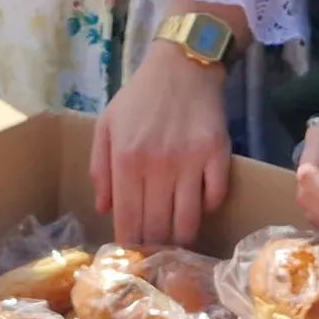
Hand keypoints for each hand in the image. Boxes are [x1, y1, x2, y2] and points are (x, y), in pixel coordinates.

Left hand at [92, 32, 233, 246]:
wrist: (183, 65)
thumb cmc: (140, 97)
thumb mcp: (107, 126)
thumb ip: (100, 169)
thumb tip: (104, 209)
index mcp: (126, 159)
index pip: (128, 219)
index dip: (130, 243)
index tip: (133, 254)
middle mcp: (158, 165)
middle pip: (157, 225)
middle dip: (155, 246)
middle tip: (155, 253)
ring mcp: (191, 161)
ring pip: (187, 220)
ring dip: (181, 238)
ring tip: (177, 243)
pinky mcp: (218, 155)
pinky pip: (214, 198)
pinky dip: (207, 209)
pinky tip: (198, 205)